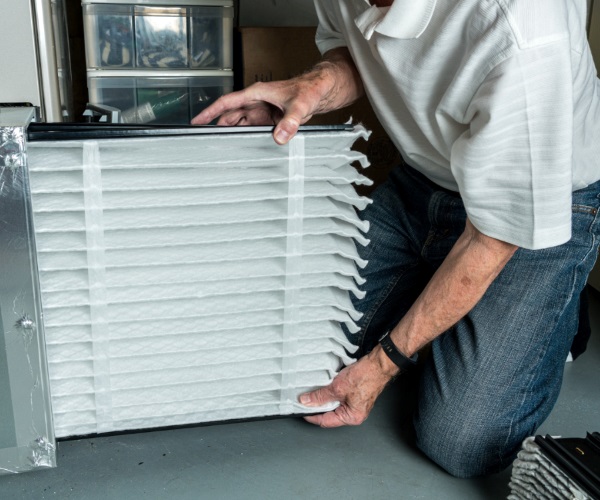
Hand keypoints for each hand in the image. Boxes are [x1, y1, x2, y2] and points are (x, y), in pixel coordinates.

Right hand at [191, 48, 363, 144]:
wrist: (323, 90)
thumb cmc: (310, 89)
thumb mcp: (300, 105)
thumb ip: (290, 121)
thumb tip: (279, 137)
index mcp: (256, 94)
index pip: (227, 103)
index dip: (210, 112)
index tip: (197, 121)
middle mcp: (256, 102)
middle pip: (230, 116)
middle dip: (217, 127)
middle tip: (206, 144)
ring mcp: (263, 111)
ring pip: (240, 124)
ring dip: (232, 134)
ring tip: (220, 150)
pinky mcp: (270, 120)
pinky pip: (253, 130)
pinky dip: (246, 138)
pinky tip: (243, 149)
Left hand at [299, 347, 397, 427]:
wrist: (378, 364)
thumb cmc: (365, 377)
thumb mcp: (337, 388)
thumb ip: (320, 396)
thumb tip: (306, 401)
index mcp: (351, 417)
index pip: (325, 421)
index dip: (312, 415)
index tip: (301, 410)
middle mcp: (354, 414)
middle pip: (330, 414)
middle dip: (317, 406)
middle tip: (305, 399)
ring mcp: (356, 404)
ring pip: (334, 405)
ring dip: (324, 398)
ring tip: (315, 392)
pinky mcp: (356, 395)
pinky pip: (339, 398)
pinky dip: (331, 393)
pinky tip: (325, 386)